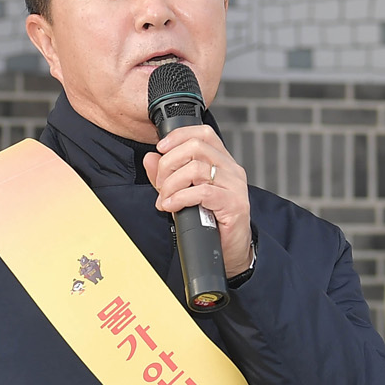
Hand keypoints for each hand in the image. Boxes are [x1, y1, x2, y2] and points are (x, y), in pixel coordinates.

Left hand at [143, 126, 253, 274]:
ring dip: (172, 184)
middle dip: (169, 163)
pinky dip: (180, 198)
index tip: (160, 148)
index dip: (179, 136)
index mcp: (222, 162)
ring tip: (165, 199)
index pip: (203, 133)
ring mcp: (235, 186)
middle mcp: (231, 170)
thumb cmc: (212, 222)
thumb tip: (150, 158)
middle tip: (160, 183)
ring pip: (196, 168)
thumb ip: (167, 175)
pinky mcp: (234, 204)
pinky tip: (172, 206)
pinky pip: (202, 192)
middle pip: (196, 147)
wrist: (230, 251)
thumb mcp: (184, 194)